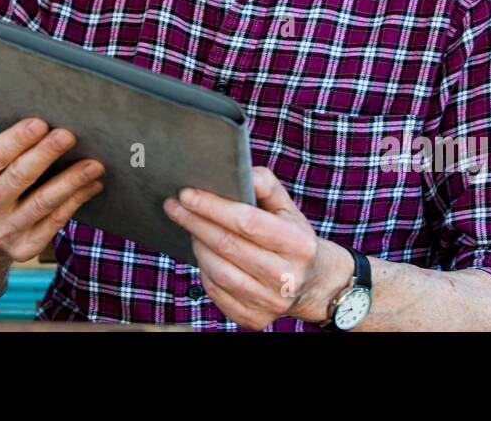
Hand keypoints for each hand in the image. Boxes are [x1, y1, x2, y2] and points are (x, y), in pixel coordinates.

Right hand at [0, 117, 104, 264]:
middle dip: (46, 154)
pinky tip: (93, 185)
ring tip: (94, 164)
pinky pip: (54, 223)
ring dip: (71, 181)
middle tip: (69, 135)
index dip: (16, 140)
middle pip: (19, 178)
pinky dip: (75, 201)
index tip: (39, 122)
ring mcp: (3, 231)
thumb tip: (7, 101)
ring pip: (42, 203)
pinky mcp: (23, 249)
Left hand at [163, 166, 353, 329]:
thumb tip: (238, 170)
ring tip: (190, 227)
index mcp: (298, 244)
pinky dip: (204, 271)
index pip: (246, 222)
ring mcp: (271, 302)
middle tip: (174, 206)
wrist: (315, 283)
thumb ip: (265, 184)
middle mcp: (286, 277)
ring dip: (198, 246)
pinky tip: (203, 253)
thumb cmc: (293, 236)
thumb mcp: (288, 207)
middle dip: (195, 222)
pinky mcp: (256, 319)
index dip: (212, 207)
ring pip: (219, 271)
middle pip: (228, 246)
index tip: (186, 193)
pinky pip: (217, 293)